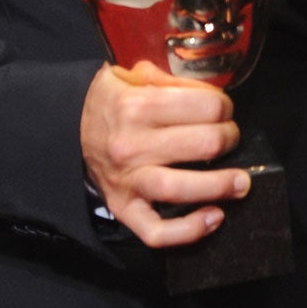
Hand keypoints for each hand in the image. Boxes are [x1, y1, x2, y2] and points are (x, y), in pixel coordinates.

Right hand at [80, 62, 246, 247]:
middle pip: (205, 144)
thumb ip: (173, 80)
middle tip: (231, 138)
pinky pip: (156, 231)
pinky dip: (189, 230)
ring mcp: (128, 180)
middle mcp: (133, 145)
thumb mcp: (135, 76)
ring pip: (183, 188)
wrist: (65, 128)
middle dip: (230, 139)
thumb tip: (212, 93)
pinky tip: (215, 217)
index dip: (225, 107)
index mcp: (139, 106)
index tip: (224, 110)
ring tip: (241, 182)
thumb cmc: (111, 101)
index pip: (207, 107)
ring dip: (221, 185)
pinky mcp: (123, 208)